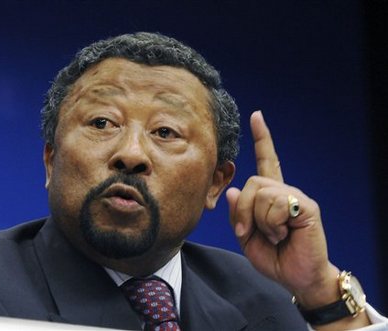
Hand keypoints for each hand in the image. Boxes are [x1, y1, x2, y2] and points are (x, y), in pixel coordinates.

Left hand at [226, 111, 339, 307]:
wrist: (297, 278)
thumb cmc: (274, 256)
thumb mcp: (247, 236)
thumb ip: (239, 214)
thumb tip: (234, 190)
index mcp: (271, 196)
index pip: (267, 162)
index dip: (262, 139)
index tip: (256, 116)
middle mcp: (284, 191)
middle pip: (252, 182)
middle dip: (244, 211)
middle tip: (250, 232)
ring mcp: (296, 196)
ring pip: (262, 193)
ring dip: (260, 221)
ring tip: (274, 235)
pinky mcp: (305, 206)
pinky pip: (276, 204)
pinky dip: (272, 224)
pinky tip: (283, 234)